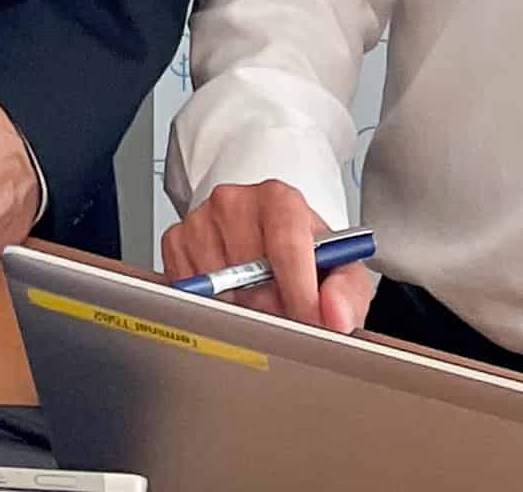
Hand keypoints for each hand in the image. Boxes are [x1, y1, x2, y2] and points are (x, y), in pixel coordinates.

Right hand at [158, 179, 372, 333]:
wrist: (271, 241)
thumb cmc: (305, 255)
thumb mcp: (339, 269)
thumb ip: (346, 292)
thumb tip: (335, 315)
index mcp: (278, 199)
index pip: (285, 246)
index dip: (299, 293)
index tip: (309, 323)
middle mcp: (235, 201)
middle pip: (249, 273)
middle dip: (271, 308)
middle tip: (285, 317)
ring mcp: (201, 219)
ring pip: (218, 287)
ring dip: (240, 308)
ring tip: (259, 304)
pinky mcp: (176, 240)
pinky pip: (189, 288)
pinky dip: (210, 303)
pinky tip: (231, 296)